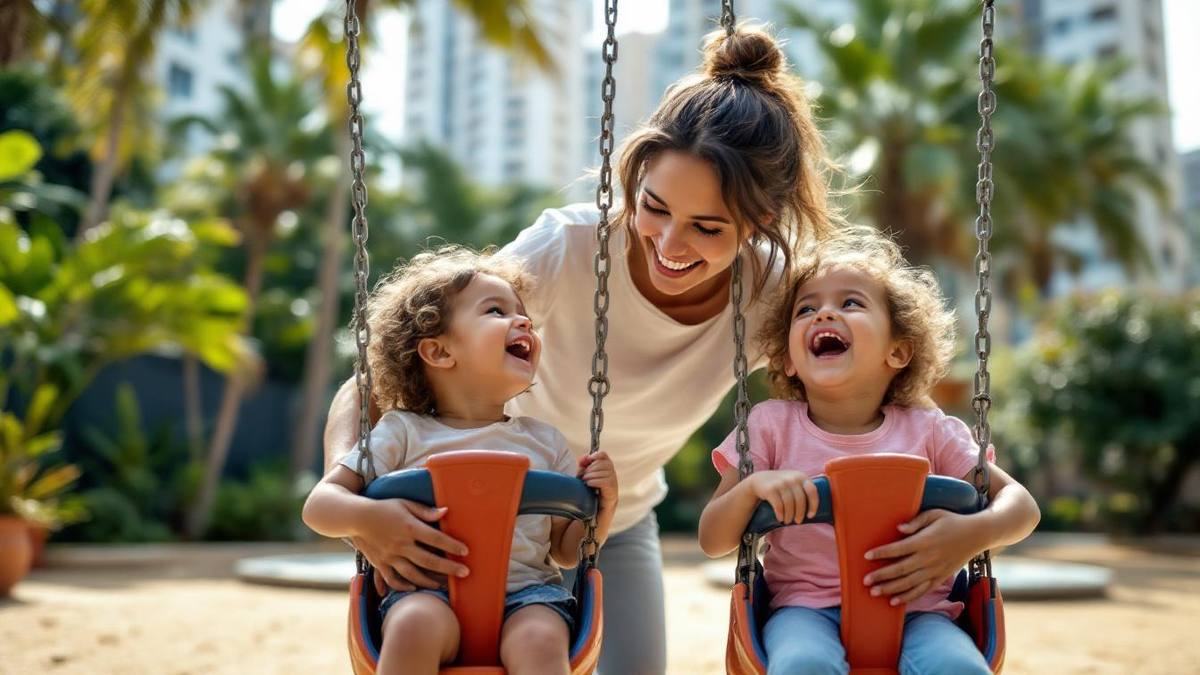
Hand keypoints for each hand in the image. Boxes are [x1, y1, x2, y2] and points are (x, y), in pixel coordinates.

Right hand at [353, 498, 469, 594]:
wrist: (355, 517)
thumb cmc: (383, 508)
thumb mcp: (405, 504)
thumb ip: (425, 511)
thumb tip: (446, 512)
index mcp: (409, 527)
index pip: (436, 538)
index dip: (452, 545)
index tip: (465, 551)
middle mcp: (400, 544)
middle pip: (429, 560)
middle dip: (449, 568)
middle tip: (465, 573)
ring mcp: (389, 556)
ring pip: (413, 574)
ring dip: (430, 581)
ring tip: (443, 584)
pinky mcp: (380, 563)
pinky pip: (393, 579)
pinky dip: (404, 586)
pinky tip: (415, 587)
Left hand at [578, 451, 617, 509]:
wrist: (599, 506)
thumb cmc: (591, 489)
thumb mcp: (585, 475)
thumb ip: (583, 465)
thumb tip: (583, 457)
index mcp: (606, 466)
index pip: (603, 455)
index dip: (595, 456)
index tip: (587, 460)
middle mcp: (611, 472)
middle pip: (602, 463)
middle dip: (590, 468)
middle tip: (583, 476)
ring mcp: (613, 480)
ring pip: (602, 472)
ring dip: (590, 475)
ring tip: (584, 480)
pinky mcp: (612, 488)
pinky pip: (604, 481)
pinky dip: (594, 481)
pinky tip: (588, 484)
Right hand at [750, 470, 818, 524]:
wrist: (760, 480)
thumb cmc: (782, 485)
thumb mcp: (794, 482)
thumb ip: (803, 490)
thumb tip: (817, 510)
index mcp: (801, 477)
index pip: (812, 491)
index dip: (813, 505)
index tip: (811, 515)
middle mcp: (792, 478)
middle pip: (800, 500)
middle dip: (800, 513)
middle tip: (798, 521)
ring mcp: (781, 483)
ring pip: (789, 504)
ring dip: (789, 516)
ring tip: (788, 521)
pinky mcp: (770, 489)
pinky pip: (778, 505)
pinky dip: (780, 514)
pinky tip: (780, 518)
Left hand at [863, 509, 981, 604]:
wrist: (977, 535)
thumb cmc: (952, 522)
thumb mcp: (934, 514)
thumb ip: (915, 521)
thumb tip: (898, 528)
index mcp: (925, 541)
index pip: (899, 549)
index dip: (882, 552)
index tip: (866, 556)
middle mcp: (929, 558)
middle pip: (901, 569)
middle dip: (882, 576)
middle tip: (865, 581)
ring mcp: (935, 571)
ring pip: (910, 583)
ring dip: (891, 589)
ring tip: (874, 593)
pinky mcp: (940, 578)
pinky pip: (922, 590)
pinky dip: (908, 597)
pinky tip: (894, 602)